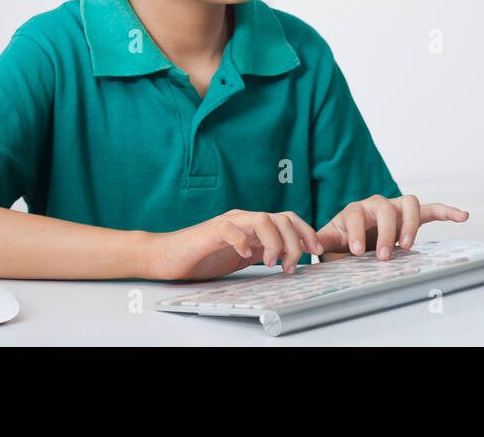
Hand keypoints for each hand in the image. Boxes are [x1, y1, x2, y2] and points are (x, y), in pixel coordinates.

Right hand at [145, 209, 325, 281]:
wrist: (167, 256)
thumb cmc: (203, 257)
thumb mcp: (242, 255)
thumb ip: (263, 251)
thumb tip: (291, 258)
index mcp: (253, 225)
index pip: (288, 218)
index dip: (306, 232)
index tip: (316, 252)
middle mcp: (243, 219)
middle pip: (281, 218)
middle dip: (295, 242)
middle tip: (291, 266)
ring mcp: (228, 223)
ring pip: (263, 219)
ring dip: (275, 243)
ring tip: (271, 263)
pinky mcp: (210, 231)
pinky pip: (232, 228)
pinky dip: (243, 241)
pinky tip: (246, 255)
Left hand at [315, 194, 467, 259]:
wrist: (358, 235)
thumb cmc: (346, 239)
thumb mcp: (332, 241)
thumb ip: (323, 240)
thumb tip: (307, 245)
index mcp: (355, 210)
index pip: (356, 214)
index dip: (358, 231)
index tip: (359, 251)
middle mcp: (376, 204)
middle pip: (385, 208)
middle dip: (386, 232)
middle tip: (385, 255)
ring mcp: (395, 208)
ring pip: (408, 203)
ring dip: (410, 223)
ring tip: (408, 244)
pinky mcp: (412, 215)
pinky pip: (431, 209)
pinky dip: (447, 211)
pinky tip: (463, 216)